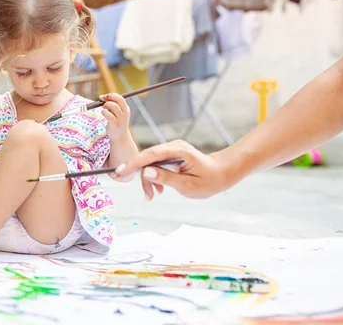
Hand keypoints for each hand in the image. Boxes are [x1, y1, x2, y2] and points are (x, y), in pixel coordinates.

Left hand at [100, 93, 130, 140]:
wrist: (119, 136)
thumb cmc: (116, 122)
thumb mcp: (116, 113)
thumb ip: (111, 105)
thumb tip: (102, 97)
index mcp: (126, 109)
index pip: (120, 98)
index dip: (112, 95)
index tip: (104, 96)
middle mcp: (125, 113)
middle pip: (119, 100)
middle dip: (109, 97)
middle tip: (102, 99)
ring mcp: (120, 118)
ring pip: (114, 106)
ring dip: (106, 104)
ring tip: (103, 108)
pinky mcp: (115, 124)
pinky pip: (109, 115)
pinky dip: (104, 112)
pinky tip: (103, 113)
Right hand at [115, 140, 234, 199]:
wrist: (222, 173)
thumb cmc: (209, 180)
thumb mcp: (187, 185)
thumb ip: (165, 178)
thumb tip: (145, 172)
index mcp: (178, 151)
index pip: (150, 155)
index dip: (133, 163)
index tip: (120, 171)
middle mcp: (173, 146)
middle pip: (148, 159)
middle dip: (143, 177)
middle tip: (147, 196)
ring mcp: (172, 149)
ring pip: (151, 163)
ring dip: (149, 179)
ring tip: (154, 195)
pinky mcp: (171, 154)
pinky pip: (156, 164)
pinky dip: (155, 176)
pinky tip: (159, 189)